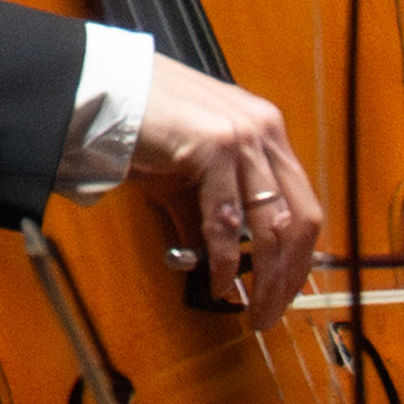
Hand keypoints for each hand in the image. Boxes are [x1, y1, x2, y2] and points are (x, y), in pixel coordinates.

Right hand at [129, 70, 326, 314]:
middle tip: (271, 312)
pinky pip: (227, 220)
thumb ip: (213, 212)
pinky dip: (225, 259)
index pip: (302, 205)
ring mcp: (242, 134)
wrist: (102, 91)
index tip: (285, 290)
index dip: (298, 256)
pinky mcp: (214, 145)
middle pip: (299, 220)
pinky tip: (217, 279)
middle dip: (289, 276)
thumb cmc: (142, 125)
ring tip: (251, 308)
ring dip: (265, 277)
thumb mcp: (190, 173)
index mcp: (265, 131)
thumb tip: (225, 264)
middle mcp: (263, 130)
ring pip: (272, 225)